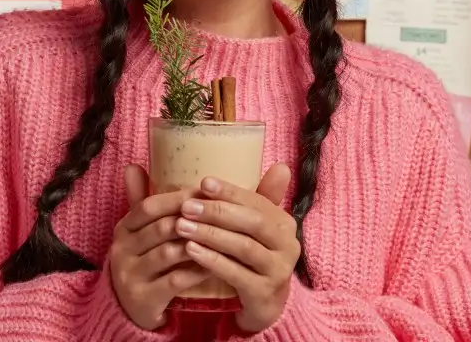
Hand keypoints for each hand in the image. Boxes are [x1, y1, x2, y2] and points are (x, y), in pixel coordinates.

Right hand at [108, 164, 213, 329]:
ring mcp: (130, 275)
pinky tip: (216, 265)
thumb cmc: (144, 261)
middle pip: (161, 228)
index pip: (149, 206)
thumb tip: (133, 164)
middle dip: (193, 220)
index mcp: (123, 228)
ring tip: (224, 238)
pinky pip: (175, 280)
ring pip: (169, 253)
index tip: (205, 193)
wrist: (129, 308)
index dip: (178, 198)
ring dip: (198, 244)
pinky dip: (197, 270)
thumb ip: (143, 201)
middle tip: (222, 215)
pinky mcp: (143, 298)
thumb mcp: (140, 232)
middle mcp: (122, 249)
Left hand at [176, 164, 299, 331]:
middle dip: (217, 212)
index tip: (203, 183)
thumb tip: (280, 166)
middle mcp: (287, 245)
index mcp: (284, 223)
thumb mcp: (254, 229)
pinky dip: (212, 261)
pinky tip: (191, 251)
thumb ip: (255, 200)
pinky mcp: (264, 293)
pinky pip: (236, 274)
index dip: (231, 191)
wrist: (264, 304)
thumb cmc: (252, 258)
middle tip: (187, 206)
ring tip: (182, 226)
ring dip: (210, 235)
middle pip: (252, 222)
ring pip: (243, 247)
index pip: (257, 201)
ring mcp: (278, 270)